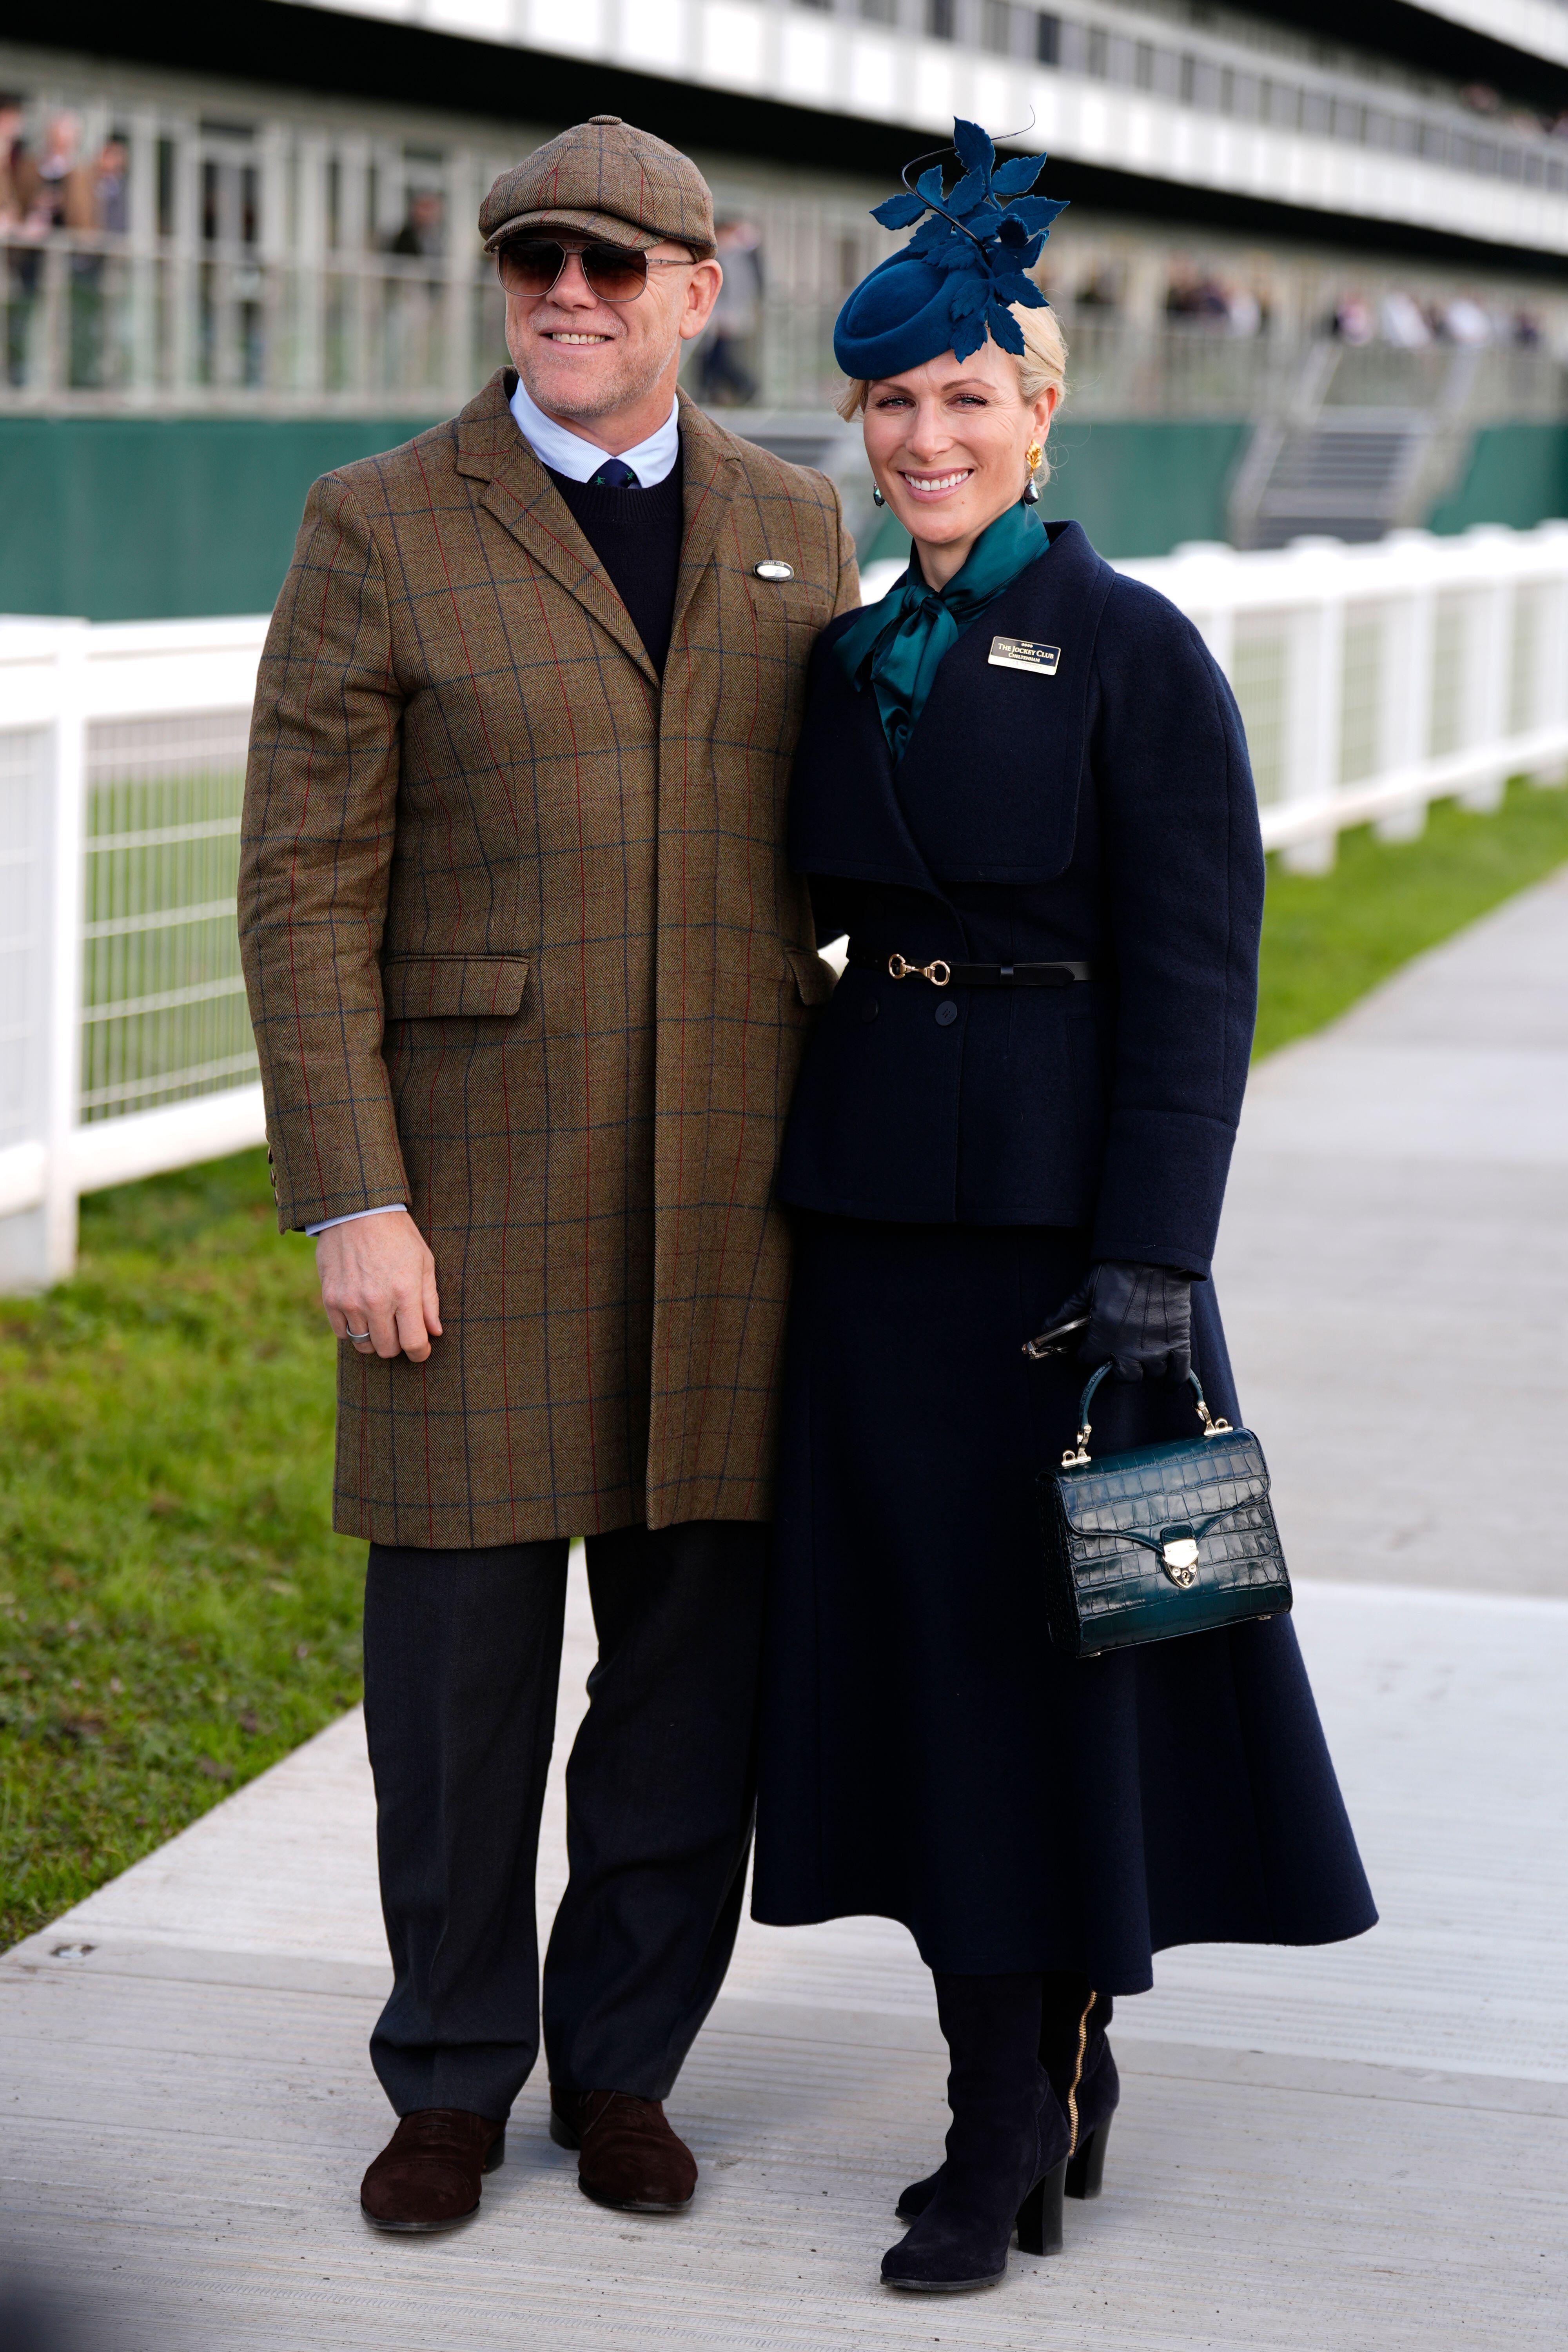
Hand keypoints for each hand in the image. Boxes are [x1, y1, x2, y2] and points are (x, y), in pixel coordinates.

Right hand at [317, 1212, 441, 1362]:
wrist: (357, 1211)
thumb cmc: (397, 1235)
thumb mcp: (423, 1261)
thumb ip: (429, 1300)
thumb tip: (434, 1332)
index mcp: (404, 1292)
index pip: (414, 1343)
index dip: (421, 1353)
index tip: (421, 1350)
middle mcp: (376, 1301)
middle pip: (388, 1349)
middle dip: (398, 1344)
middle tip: (400, 1329)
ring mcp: (350, 1302)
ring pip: (364, 1345)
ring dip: (375, 1338)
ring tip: (380, 1320)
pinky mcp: (330, 1299)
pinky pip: (342, 1333)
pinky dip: (353, 1330)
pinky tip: (361, 1313)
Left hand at [1052, 1261, 1192, 1384]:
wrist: (1154, 1255)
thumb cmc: (1117, 1268)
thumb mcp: (1086, 1288)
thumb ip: (1065, 1312)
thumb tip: (1044, 1328)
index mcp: (1104, 1336)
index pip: (1088, 1360)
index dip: (1084, 1354)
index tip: (1087, 1349)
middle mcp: (1130, 1348)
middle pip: (1120, 1375)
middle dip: (1113, 1368)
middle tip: (1113, 1356)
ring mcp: (1156, 1346)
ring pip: (1147, 1375)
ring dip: (1141, 1370)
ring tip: (1138, 1359)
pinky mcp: (1178, 1340)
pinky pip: (1178, 1372)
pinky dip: (1173, 1380)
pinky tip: (1167, 1382)